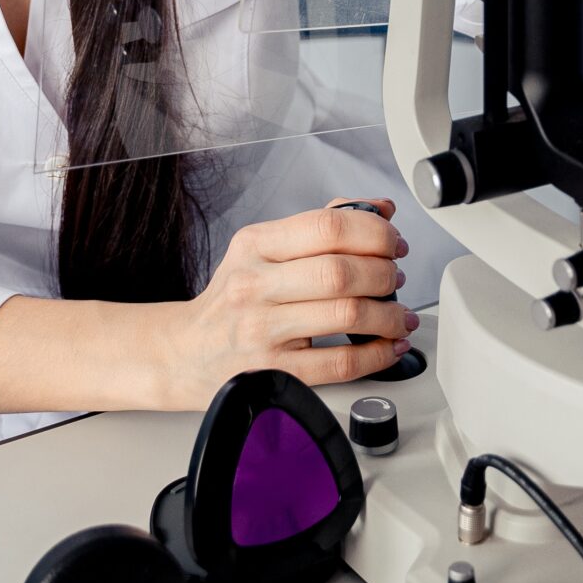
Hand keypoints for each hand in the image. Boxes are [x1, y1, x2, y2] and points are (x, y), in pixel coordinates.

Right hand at [155, 200, 418, 409]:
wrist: (184, 352)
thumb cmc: (232, 299)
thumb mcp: (261, 249)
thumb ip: (317, 227)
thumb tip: (378, 210)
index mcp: (254, 244)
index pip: (327, 226)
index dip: (374, 233)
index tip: (393, 243)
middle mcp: (254, 284)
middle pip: (341, 271)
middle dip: (385, 274)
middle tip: (396, 279)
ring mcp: (261, 331)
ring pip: (347, 315)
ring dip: (388, 315)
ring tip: (398, 314)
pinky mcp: (272, 373)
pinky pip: (340, 363)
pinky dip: (377, 354)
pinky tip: (388, 346)